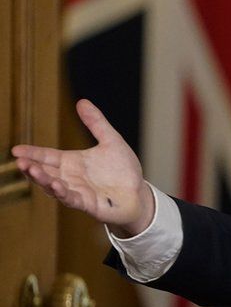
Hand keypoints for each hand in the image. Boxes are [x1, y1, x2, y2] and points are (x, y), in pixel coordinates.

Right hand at [12, 99, 153, 236]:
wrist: (138, 193)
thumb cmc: (122, 169)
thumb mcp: (111, 141)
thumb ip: (96, 123)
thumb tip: (81, 101)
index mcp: (71, 162)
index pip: (47, 156)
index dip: (32, 153)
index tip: (16, 150)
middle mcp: (70, 178)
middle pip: (45, 172)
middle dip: (32, 168)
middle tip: (20, 161)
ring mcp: (77, 192)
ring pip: (54, 187)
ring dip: (43, 180)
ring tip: (32, 170)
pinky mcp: (88, 205)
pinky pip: (72, 199)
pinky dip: (63, 193)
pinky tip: (56, 186)